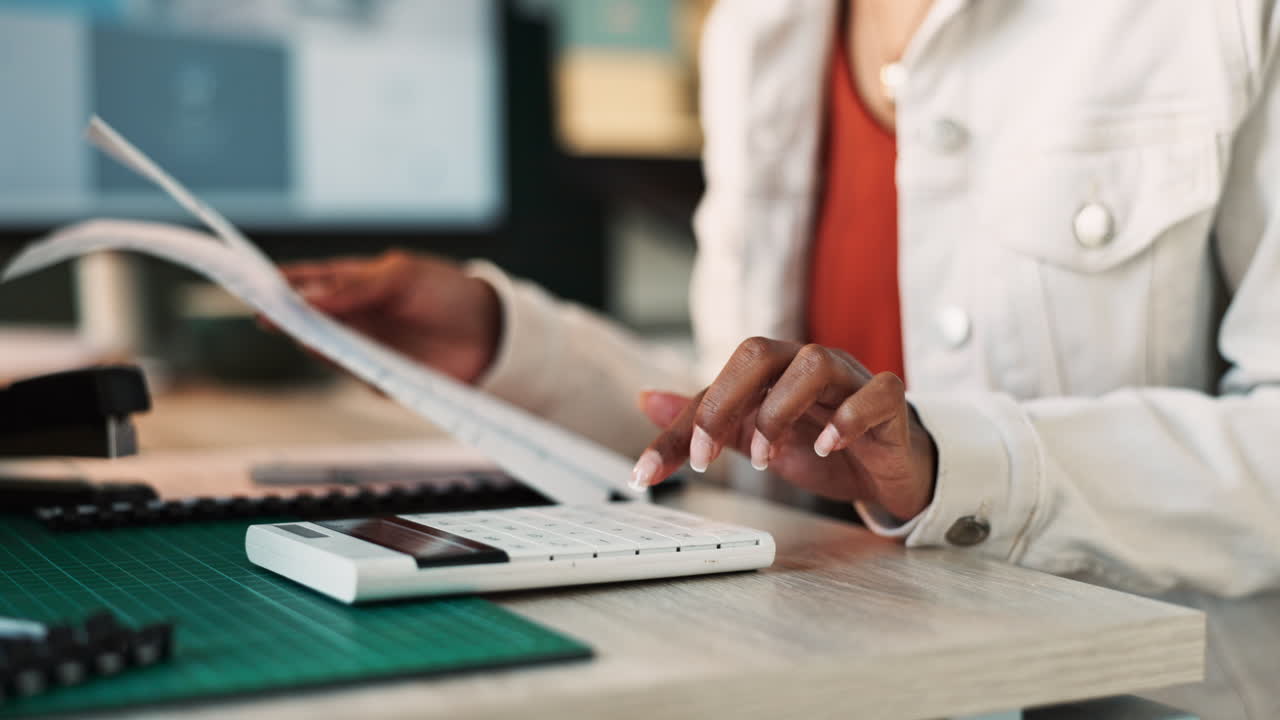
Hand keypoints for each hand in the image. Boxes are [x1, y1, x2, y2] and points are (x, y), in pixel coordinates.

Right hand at [279, 251, 500, 383]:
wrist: (491, 335)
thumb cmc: (447, 293)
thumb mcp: (402, 277)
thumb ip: (355, 286)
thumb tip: (309, 297)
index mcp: (356, 283)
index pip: (309, 280)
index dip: (281, 282)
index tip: (252, 283)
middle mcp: (355, 316)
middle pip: (309, 318)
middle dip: (288, 317)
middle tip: (267, 316)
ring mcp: (366, 347)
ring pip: (326, 349)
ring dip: (314, 344)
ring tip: (301, 335)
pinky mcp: (381, 376)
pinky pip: (354, 374)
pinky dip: (347, 368)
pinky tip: (344, 359)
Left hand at [631, 338, 936, 521]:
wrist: (887, 472)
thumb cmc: (823, 445)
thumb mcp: (754, 438)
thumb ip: (707, 421)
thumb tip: (647, 399)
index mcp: (774, 371)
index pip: (718, 381)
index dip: (684, 424)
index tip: (653, 470)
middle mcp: (808, 364)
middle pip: (759, 353)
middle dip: (723, 404)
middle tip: (707, 456)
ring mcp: (851, 379)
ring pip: (814, 363)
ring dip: (780, 411)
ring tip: (766, 457)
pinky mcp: (889, 403)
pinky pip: (876, 392)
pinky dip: (849, 417)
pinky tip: (827, 447)